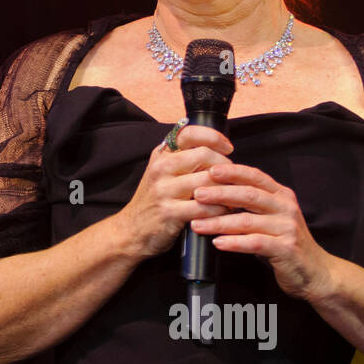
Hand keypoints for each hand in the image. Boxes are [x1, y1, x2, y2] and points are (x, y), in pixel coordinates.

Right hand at [114, 124, 234, 260]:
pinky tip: (223, 212)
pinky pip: (205, 207)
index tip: (228, 147)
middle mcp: (161, 168)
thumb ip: (183, 159)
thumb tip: (218, 151)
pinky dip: (220, 210)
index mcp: (161, 155)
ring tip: (232, 196)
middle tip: (232, 178)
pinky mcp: (170, 212)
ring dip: (227, 190)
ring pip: (208, 181)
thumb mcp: (162, 173)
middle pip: (204, 155)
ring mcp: (164, 190)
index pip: (189, 133)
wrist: (131, 230)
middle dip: (225, 166)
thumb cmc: (155, 201)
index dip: (214, 137)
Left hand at [189, 163, 335, 300]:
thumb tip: (215, 192)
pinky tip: (218, 243)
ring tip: (197, 224)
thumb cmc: (284, 243)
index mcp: (281, 195)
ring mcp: (287, 228)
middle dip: (220, 193)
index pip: (255, 176)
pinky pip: (255, 243)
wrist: (314, 272)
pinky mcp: (286, 249)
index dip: (232, 172)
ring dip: (219, 222)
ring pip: (247, 221)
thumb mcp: (270, 217)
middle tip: (197, 194)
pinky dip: (234, 243)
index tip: (209, 170)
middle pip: (249, 195)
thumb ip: (250, 205)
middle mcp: (286, 207)